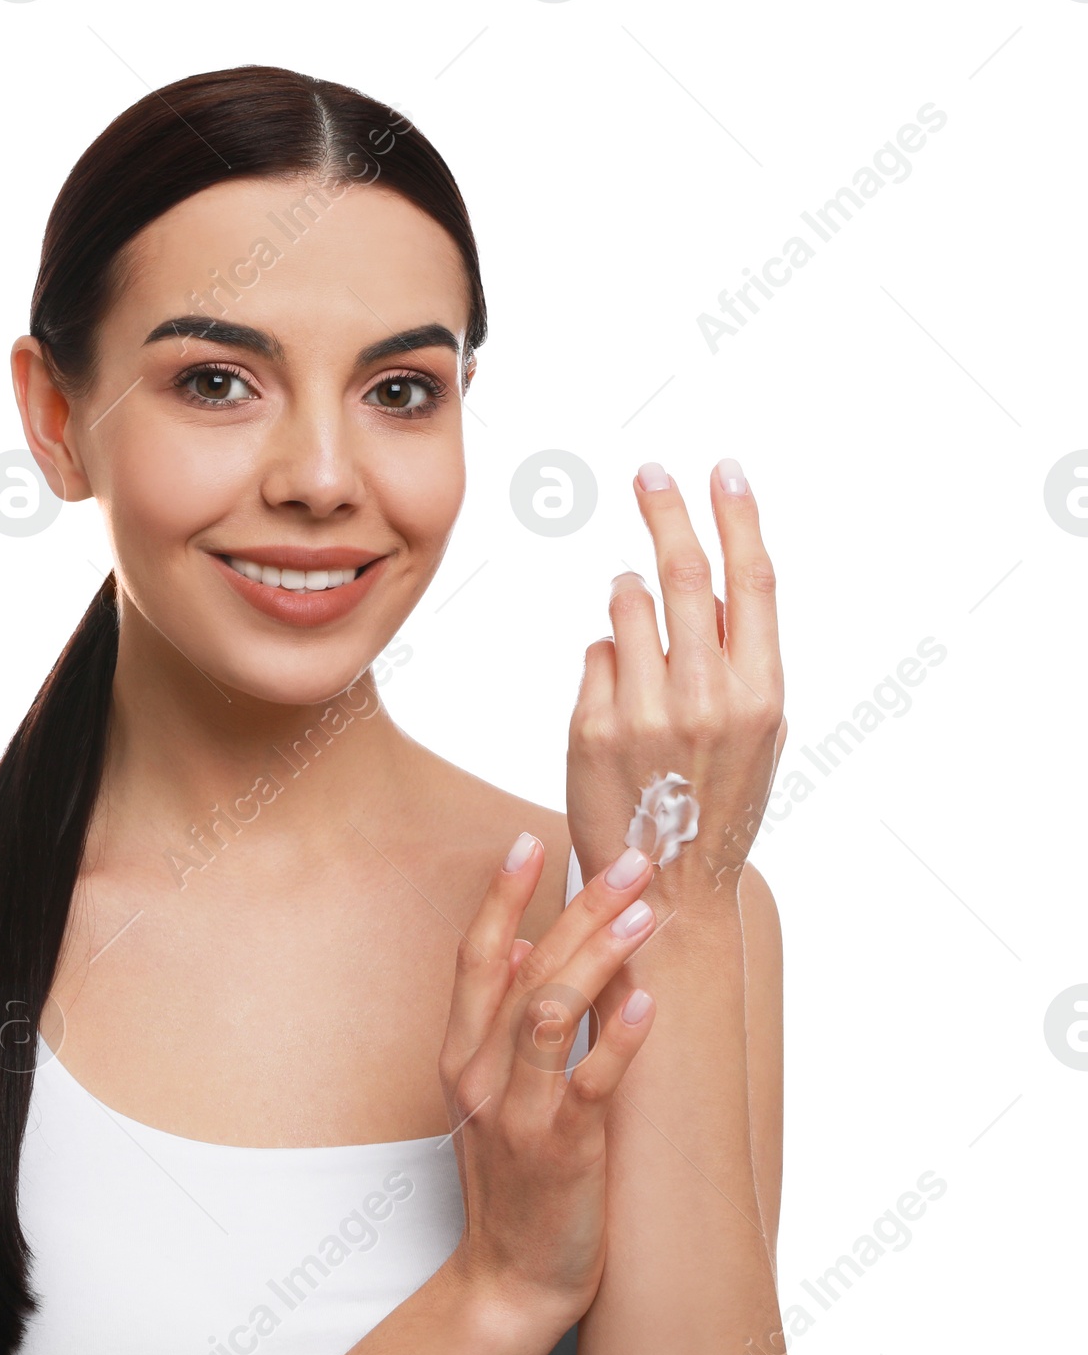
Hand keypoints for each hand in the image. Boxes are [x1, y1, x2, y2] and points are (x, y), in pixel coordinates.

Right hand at [437, 833, 661, 1339]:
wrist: (509, 1278)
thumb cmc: (511, 1181)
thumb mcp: (487, 1096)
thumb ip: (499, 1023)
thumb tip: (524, 948)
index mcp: (460, 1055)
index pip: (476, 956)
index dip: (502, 896)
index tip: (531, 841)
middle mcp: (479, 1075)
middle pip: (522, 969)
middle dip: (576, 907)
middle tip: (628, 860)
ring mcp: (516, 1113)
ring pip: (547, 1012)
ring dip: (597, 956)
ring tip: (643, 913)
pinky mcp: (561, 1150)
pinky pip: (588, 1083)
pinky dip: (617, 1038)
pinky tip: (648, 1001)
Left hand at [566, 459, 786, 906]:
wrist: (668, 884)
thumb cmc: (715, 801)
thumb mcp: (758, 734)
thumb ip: (741, 660)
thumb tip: (708, 583)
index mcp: (761, 694)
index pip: (753, 581)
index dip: (737, 517)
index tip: (723, 470)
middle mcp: (707, 698)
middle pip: (685, 575)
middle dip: (666, 512)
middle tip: (650, 472)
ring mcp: (646, 711)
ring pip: (628, 607)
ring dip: (629, 596)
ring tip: (634, 616)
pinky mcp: (592, 726)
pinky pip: (597, 655)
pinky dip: (607, 660)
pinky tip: (618, 699)